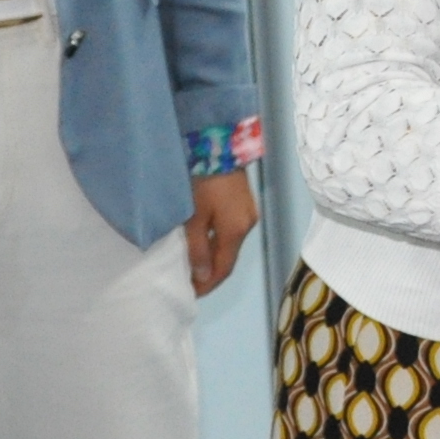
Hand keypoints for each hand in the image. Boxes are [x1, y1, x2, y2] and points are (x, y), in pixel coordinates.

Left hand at [184, 169, 256, 294]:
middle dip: (211, 272)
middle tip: (190, 281)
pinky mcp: (244, 202)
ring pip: (230, 244)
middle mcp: (247, 225)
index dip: (208, 284)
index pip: (224, 268)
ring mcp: (248, 213)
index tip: (191, 293)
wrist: (218, 146)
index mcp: (235, 231)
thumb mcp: (193, 217)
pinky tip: (205, 241)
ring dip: (214, 256)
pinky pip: (231, 231)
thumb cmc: (202, 183)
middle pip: (229, 257)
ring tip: (194, 263)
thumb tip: (203, 275)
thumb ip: (197, 248)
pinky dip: (218, 241)